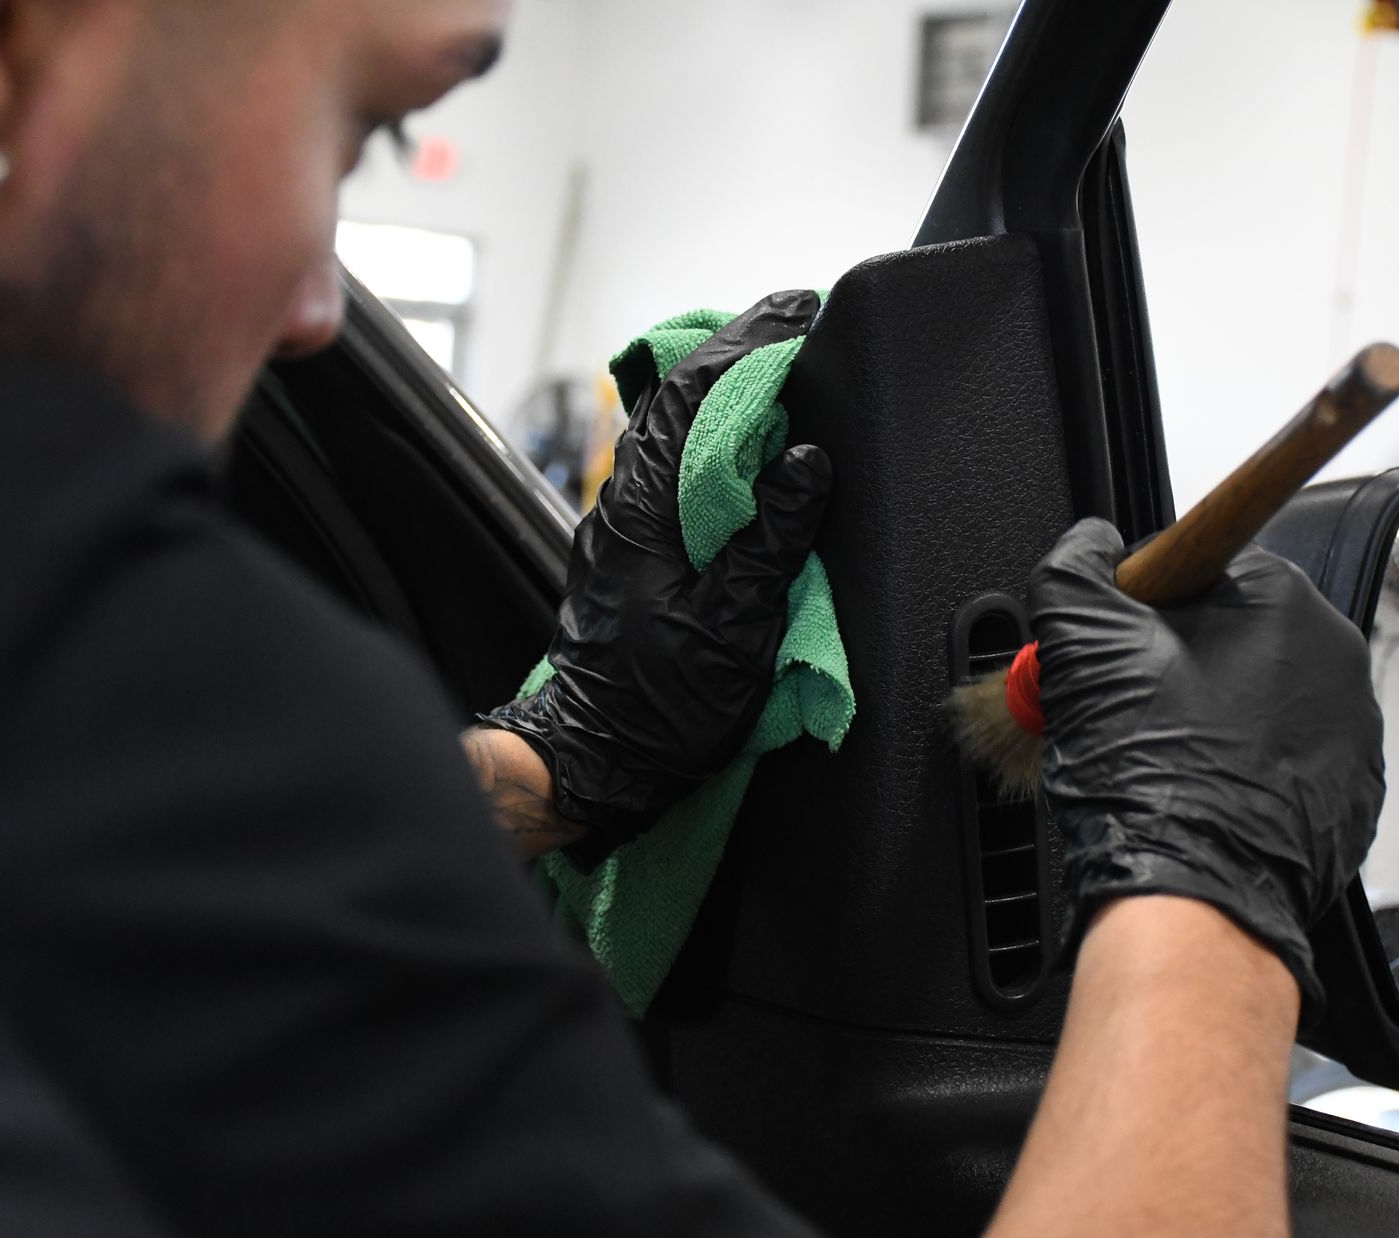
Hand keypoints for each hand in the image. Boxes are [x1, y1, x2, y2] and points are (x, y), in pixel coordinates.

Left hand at [482, 292, 831, 857]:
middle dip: (738, 353)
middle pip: (676, 400)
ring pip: (669, 433)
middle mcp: (625, 506)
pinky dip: (711, 441)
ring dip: (723, 395)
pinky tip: (745, 453)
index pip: (694, 394)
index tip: (799, 313)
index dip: (750, 343)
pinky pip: (670, 472)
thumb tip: (807, 463)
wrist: (591, 761)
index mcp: (648, 511)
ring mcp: (620, 527)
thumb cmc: (658, 708)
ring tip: (782, 376)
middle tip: (799, 331)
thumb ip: (772, 538)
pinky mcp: (627, 554)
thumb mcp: (734, 627)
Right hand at [1027, 518, 1384, 1015]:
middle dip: (1177, 667)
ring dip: (1211, 720)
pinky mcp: (1350, 796)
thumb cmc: (1150, 777)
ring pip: (1258, 702)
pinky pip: (1284, 763)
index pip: (1199, 572)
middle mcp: (1334, 658)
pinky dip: (1243, 772)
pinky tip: (1200, 796)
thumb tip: (1086, 545)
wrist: (1195, 898)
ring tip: (1162, 764)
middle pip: (1233, 636)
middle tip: (1127, 715)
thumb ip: (1074, 565)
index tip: (1115, 655)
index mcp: (1280, 599)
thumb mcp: (1078, 639)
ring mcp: (1351, 732)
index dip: (1140, 612)